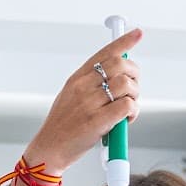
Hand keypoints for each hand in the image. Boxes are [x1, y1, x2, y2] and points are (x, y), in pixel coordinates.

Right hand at [24, 28, 141, 175]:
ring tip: (129, 108)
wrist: (49, 150)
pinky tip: (127, 119)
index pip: (104, 53)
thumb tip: (116, 77)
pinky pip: (126, 106)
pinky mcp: (96, 121)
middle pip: (119, 65)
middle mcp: (82, 87)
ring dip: (135, 95)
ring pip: (126, 85)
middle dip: (134, 74)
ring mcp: (89, 104)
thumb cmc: (62, 127)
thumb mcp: (70, 97)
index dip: (124, 41)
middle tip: (133, 88)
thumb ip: (90, 85)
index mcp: (77, 79)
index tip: (137, 34)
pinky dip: (133, 112)